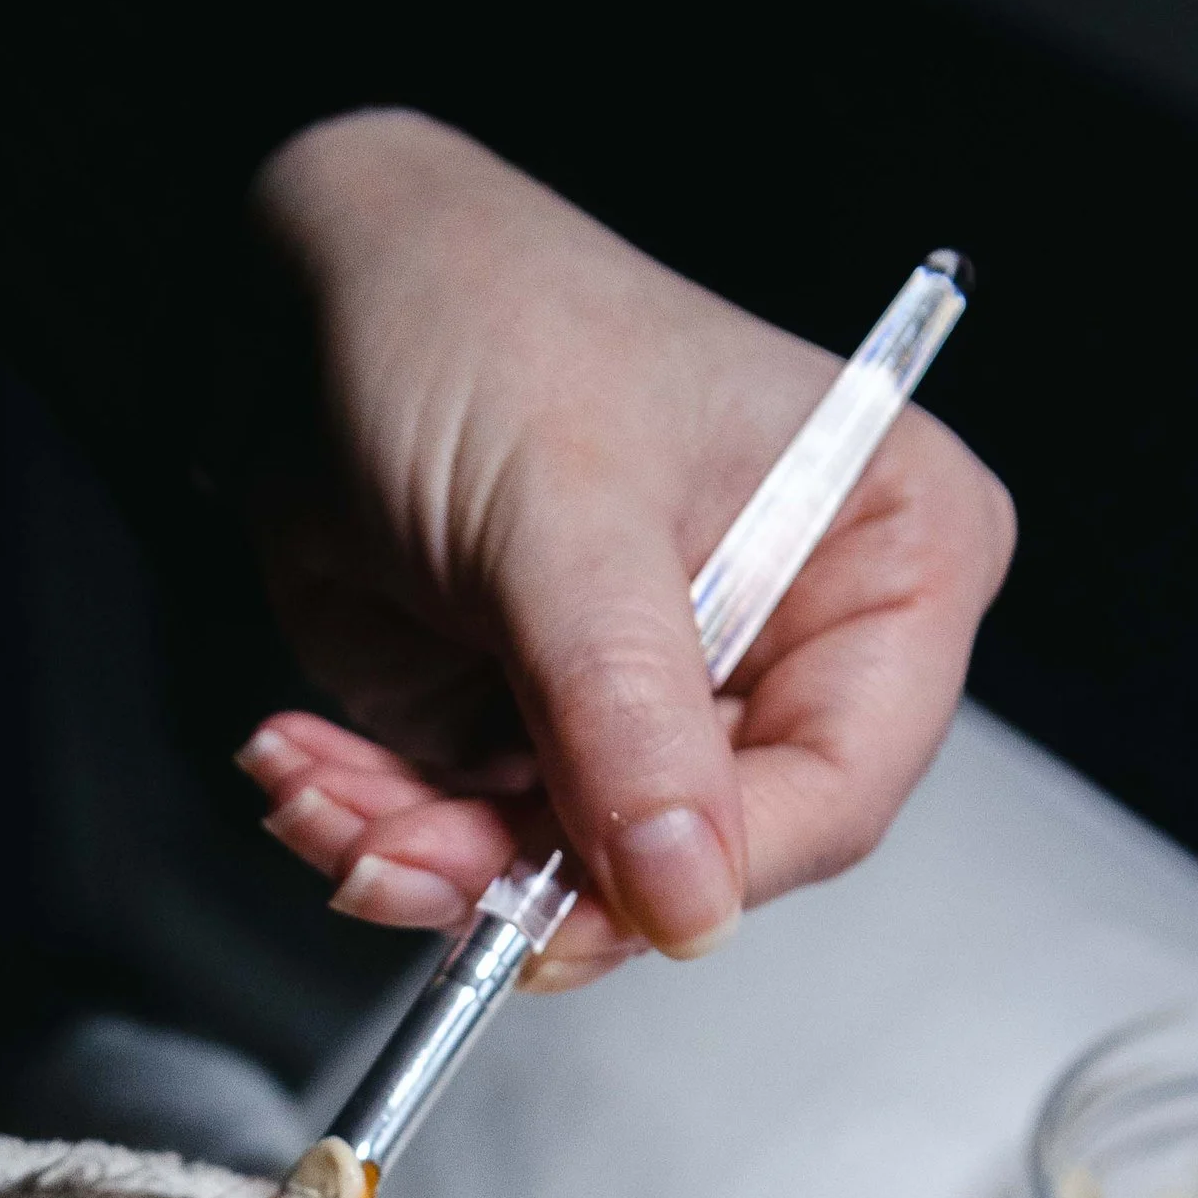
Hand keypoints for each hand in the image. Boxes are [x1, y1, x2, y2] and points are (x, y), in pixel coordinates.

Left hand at [237, 114, 1015, 985]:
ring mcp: (662, 705)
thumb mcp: (563, 519)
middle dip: (533, 874)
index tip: (593, 897)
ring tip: (329, 798)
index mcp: (885, 551)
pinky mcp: (548, 739)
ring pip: (574, 879)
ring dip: (429, 862)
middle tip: (406, 854)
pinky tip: (312, 770)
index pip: (843, 783)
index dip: (717, 864)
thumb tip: (691, 897)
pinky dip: (381, 832)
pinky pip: (481, 851)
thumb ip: (630, 715)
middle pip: (703, 859)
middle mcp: (791, 642)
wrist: (316, 300)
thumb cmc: (481, 320)